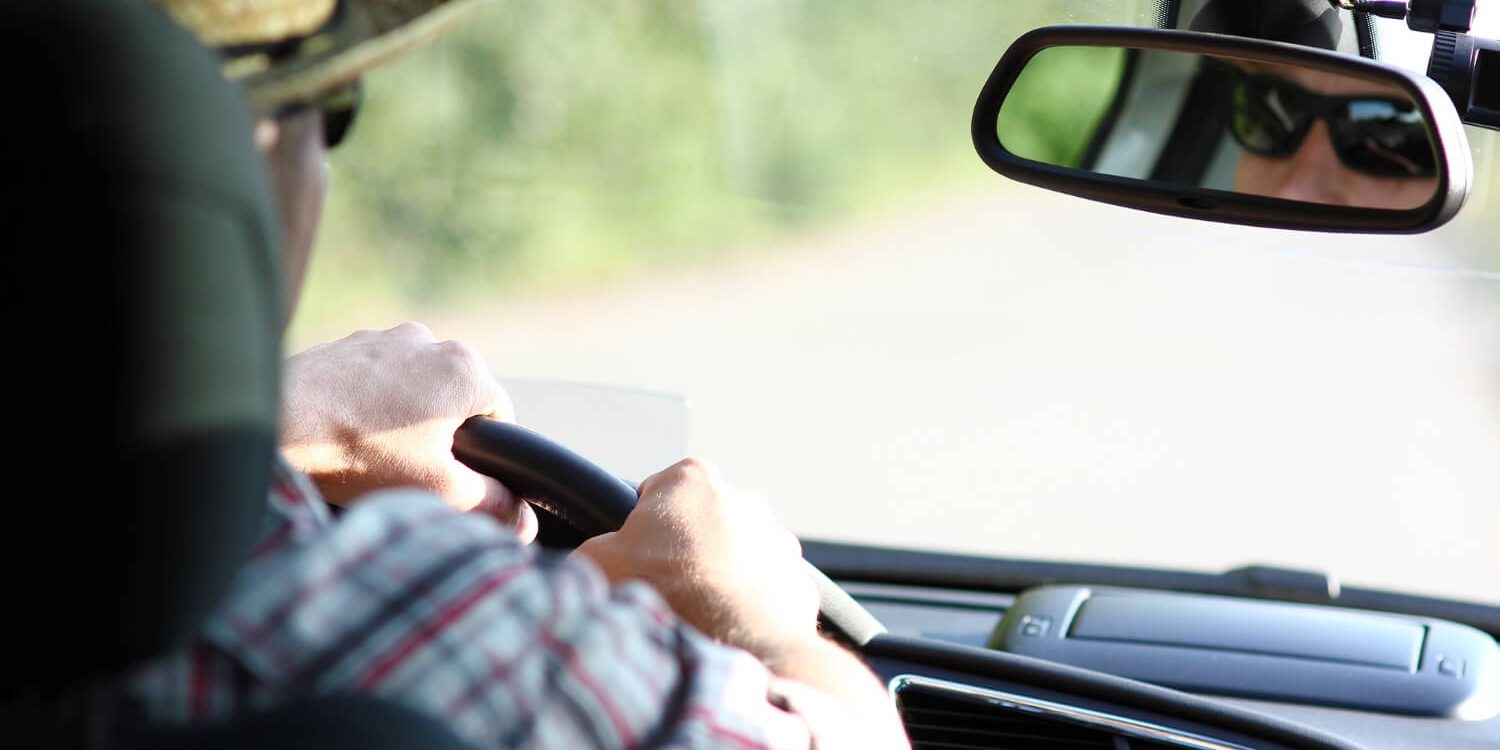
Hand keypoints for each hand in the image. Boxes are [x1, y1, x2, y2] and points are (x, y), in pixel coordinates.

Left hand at [280, 322, 536, 540]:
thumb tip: (524, 521)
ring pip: (413, 390)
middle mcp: (431, 340)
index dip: (485, 457)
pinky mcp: (345, 344)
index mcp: (466, 368)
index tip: (456, 481)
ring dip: (402, 420)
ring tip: (370, 455)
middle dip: (440, 437)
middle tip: (408, 472)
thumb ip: (493, 504)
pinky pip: (374, 380)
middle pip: (455, 400)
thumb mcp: (439, 489)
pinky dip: (367, 406)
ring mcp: (384, 338)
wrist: (272, 424)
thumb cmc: (359, 453)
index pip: (501, 417)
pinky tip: (344, 435)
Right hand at [575, 457, 819, 660]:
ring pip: (740, 555)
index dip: (641, 527)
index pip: (657, 493)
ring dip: (722, 576)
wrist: (729, 643)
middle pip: (703, 522)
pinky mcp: (798, 581)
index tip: (636, 556)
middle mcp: (744, 499)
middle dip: (687, 549)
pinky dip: (750, 605)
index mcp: (692, 479)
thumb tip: (600, 554)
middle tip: (667, 587)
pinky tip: (729, 629)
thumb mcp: (597, 560)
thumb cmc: (662, 592)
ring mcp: (778, 541)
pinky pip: (766, 590)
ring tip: (699, 613)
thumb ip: (597, 545)